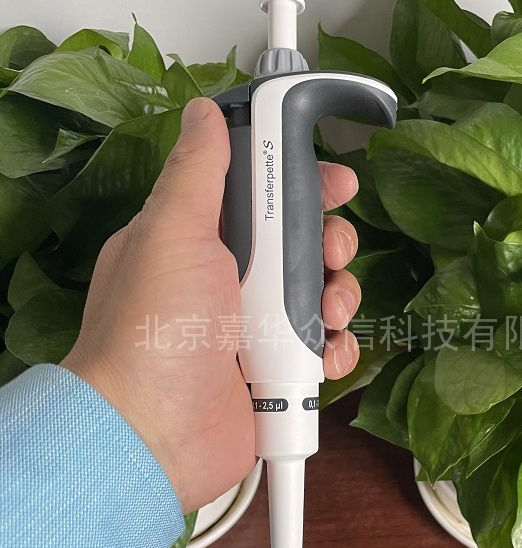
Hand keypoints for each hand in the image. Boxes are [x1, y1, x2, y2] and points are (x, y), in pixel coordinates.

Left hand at [61, 98, 361, 512]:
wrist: (155, 435)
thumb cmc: (156, 330)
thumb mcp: (172, 234)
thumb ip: (196, 172)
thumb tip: (203, 112)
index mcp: (202, 239)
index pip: (263, 195)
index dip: (304, 184)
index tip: (336, 182)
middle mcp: (231, 282)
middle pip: (303, 245)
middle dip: (331, 244)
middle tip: (331, 254)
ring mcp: (256, 330)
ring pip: (322, 297)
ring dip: (340, 299)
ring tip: (329, 315)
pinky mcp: (278, 374)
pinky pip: (325, 350)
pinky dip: (336, 351)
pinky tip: (327, 357)